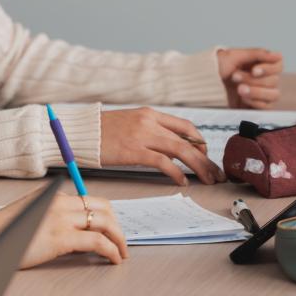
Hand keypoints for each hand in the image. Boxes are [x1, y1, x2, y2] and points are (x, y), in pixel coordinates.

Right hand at [0, 190, 127, 267]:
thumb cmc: (4, 230)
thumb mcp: (32, 213)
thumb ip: (51, 214)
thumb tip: (70, 227)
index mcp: (54, 196)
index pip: (91, 200)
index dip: (106, 215)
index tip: (111, 228)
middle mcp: (62, 203)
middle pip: (104, 209)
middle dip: (117, 226)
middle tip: (119, 241)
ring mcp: (63, 219)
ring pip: (106, 223)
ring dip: (119, 239)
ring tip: (120, 253)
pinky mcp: (63, 238)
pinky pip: (98, 242)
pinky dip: (111, 250)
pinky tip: (113, 258)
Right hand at [99, 107, 222, 185]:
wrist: (79, 132)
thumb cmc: (101, 131)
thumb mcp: (129, 123)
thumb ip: (149, 131)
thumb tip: (169, 148)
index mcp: (150, 113)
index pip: (185, 126)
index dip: (200, 142)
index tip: (205, 156)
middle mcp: (150, 121)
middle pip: (188, 140)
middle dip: (206, 159)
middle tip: (215, 173)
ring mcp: (142, 135)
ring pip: (182, 151)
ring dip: (199, 167)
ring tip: (208, 179)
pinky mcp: (134, 151)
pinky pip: (164, 162)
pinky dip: (177, 173)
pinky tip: (182, 182)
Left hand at [217, 48, 283, 108]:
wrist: (204, 83)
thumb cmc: (218, 67)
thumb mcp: (234, 56)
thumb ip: (257, 54)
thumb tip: (277, 55)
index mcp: (260, 63)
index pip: (278, 65)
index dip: (269, 68)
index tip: (254, 70)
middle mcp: (264, 78)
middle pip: (274, 80)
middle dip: (253, 79)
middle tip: (235, 77)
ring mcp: (262, 93)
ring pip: (273, 94)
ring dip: (256, 91)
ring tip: (239, 89)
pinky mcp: (256, 106)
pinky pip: (266, 107)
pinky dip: (254, 102)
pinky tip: (243, 98)